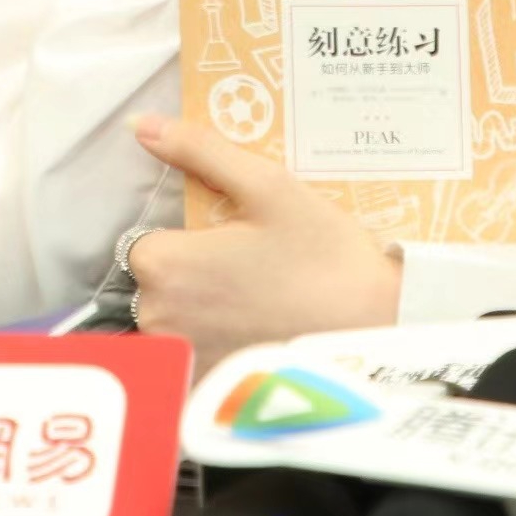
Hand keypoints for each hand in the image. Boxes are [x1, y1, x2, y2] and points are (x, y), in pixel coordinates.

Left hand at [123, 114, 401, 371]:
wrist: (375, 330)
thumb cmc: (323, 256)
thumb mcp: (267, 187)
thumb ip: (198, 151)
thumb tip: (140, 124)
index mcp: (166, 265)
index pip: (146, 244)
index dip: (187, 240)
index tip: (231, 243)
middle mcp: (159, 319)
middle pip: (156, 286)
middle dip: (192, 275)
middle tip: (253, 270)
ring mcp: (182, 361)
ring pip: (174, 323)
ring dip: (202, 313)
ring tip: (259, 303)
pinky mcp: (207, 390)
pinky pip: (194, 362)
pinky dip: (217, 349)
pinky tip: (258, 338)